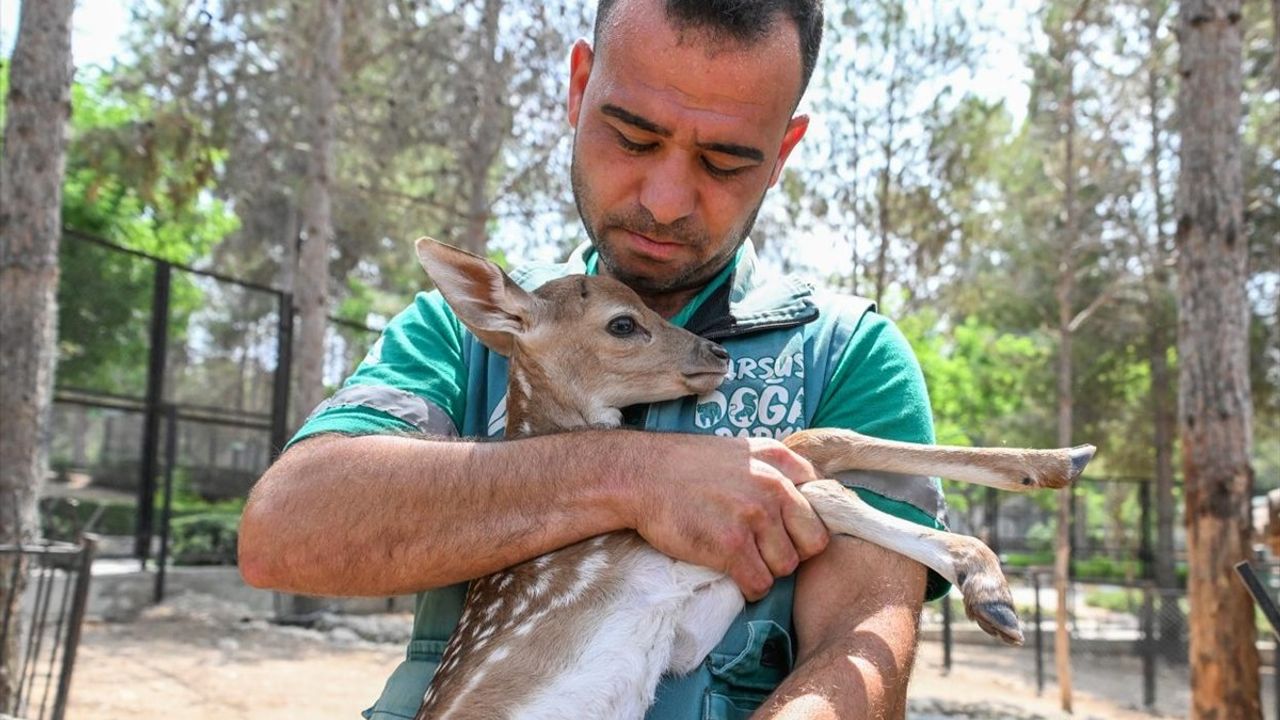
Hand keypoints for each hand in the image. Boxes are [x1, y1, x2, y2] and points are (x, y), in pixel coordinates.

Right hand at [621, 434, 830, 600]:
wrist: (640, 475)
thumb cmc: (687, 466)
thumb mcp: (742, 451)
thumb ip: (777, 470)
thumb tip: (810, 497)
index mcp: (779, 460)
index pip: (825, 503)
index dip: (807, 524)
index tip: (789, 532)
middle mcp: (773, 486)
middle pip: (813, 542)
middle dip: (792, 551)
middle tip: (765, 550)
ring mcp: (753, 516)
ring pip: (786, 567)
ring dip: (766, 569)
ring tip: (741, 558)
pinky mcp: (731, 546)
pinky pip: (759, 583)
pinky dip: (748, 586)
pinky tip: (731, 573)